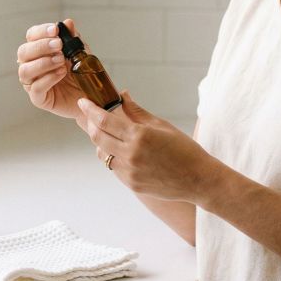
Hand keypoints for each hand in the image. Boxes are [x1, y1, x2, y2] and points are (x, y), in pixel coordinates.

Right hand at [17, 19, 87, 125]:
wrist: (92, 95)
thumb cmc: (81, 72)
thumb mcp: (80, 52)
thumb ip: (73, 38)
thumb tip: (68, 23)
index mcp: (38, 50)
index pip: (31, 36)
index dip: (41, 31)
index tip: (55, 29)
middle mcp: (31, 65)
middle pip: (23, 52)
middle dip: (41, 46)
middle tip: (59, 45)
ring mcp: (32, 83)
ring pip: (25, 70)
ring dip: (43, 62)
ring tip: (61, 60)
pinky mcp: (38, 98)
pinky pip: (36, 88)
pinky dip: (49, 78)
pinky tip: (61, 72)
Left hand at [80, 90, 218, 202]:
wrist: (198, 179)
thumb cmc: (184, 149)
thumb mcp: (162, 125)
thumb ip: (137, 112)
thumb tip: (122, 96)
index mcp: (139, 136)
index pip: (105, 120)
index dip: (90, 110)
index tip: (83, 102)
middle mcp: (131, 154)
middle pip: (98, 137)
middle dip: (90, 124)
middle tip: (90, 116)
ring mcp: (129, 172)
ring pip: (103, 154)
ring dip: (102, 142)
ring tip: (110, 135)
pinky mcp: (131, 184)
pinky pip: (114, 168)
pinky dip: (114, 157)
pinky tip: (123, 151)